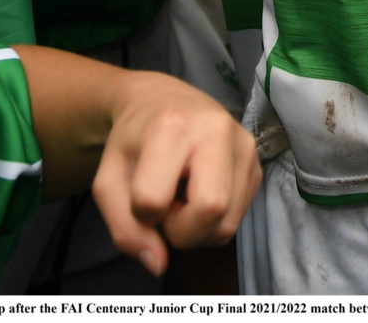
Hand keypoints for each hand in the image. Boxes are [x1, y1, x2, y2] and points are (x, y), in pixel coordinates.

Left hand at [87, 72, 261, 277]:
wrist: (164, 102)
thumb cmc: (133, 142)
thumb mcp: (109, 181)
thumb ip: (124, 229)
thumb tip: (158, 265)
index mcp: (172, 127)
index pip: (152, 199)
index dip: (139, 213)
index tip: (139, 197)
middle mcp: (218, 130)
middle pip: (211, 210)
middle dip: (181, 231)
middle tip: (167, 210)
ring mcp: (245, 146)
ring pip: (228, 223)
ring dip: (198, 230)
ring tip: (184, 201)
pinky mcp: (258, 164)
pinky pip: (238, 218)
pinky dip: (214, 222)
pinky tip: (201, 196)